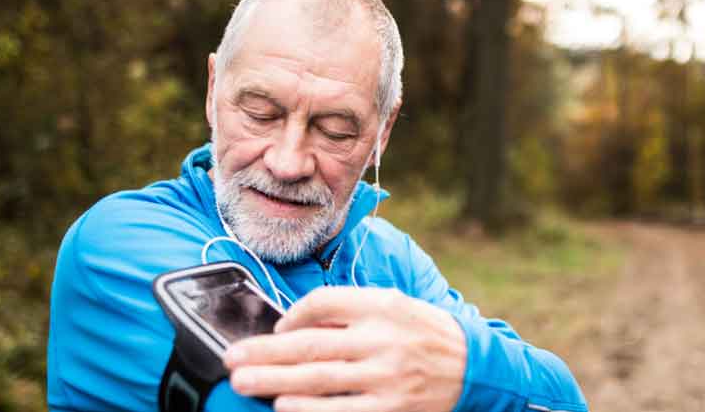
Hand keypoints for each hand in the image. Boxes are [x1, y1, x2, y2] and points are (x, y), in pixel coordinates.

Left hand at [223, 287, 466, 411]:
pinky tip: (283, 406)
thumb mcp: (393, 305)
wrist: (471, 365)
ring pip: (319, 379)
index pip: (324, 303)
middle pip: (312, 345)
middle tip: (232, 358)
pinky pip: (342, 411)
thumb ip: (349, 310)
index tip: (275, 328)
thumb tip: (296, 324)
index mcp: (381, 306)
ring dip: (275, 381)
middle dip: (266, 353)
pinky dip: (310, 410)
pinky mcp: (390, 408)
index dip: (292, 316)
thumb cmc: (422, 331)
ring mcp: (385, 377)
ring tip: (245, 382)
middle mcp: (381, 339)